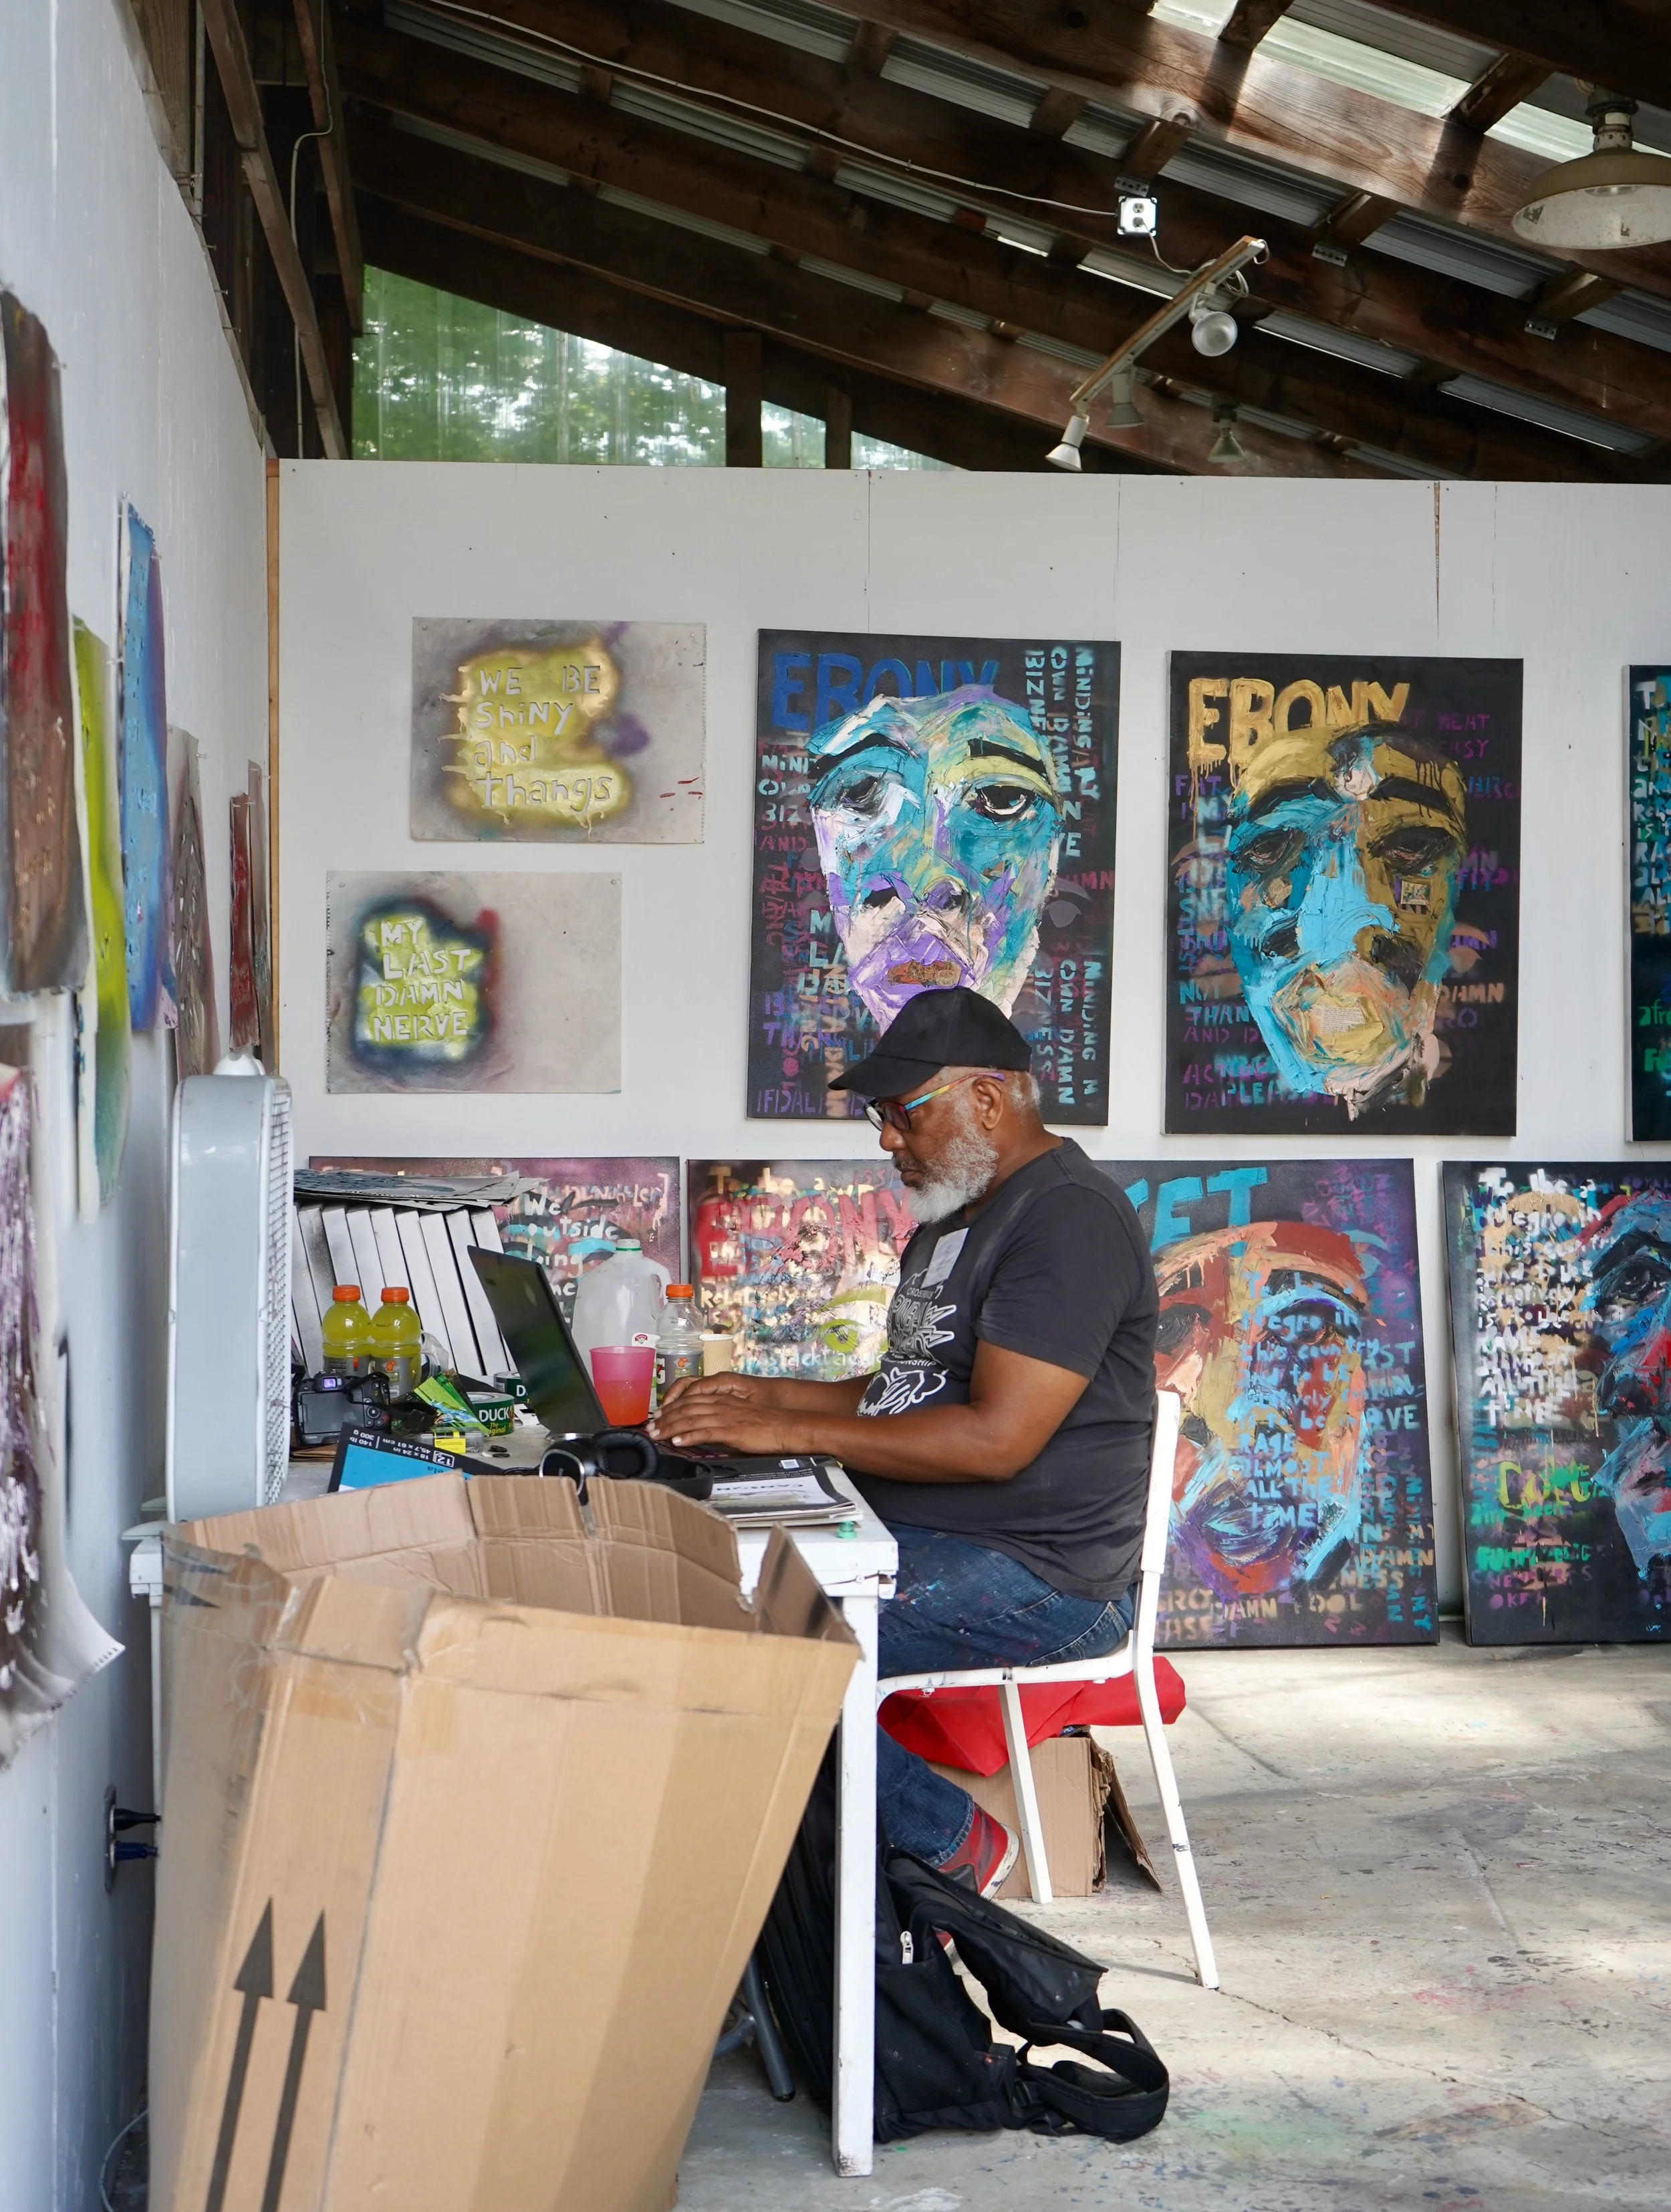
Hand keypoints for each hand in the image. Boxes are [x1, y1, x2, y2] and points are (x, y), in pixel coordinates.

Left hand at [650, 1385, 803, 1455]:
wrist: (784, 1426)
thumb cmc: (765, 1423)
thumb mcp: (738, 1416)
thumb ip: (720, 1419)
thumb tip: (704, 1430)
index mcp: (722, 1399)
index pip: (689, 1400)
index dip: (671, 1408)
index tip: (658, 1416)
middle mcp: (720, 1404)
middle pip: (685, 1408)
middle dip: (665, 1418)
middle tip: (650, 1427)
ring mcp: (724, 1416)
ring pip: (690, 1418)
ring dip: (670, 1428)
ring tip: (656, 1435)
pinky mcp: (731, 1430)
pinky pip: (704, 1432)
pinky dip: (688, 1437)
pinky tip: (677, 1442)